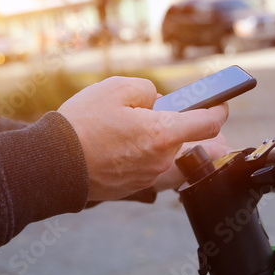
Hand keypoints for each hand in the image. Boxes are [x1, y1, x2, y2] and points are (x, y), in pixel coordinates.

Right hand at [58, 76, 228, 200]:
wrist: (54, 164)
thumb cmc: (83, 124)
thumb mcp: (116, 88)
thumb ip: (147, 90)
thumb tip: (158, 101)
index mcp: (163, 133)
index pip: (208, 123)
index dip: (219, 111)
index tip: (220, 104)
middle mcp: (161, 159)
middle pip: (186, 139)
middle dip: (179, 124)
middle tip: (161, 113)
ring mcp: (148, 176)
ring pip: (167, 153)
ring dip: (159, 139)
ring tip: (130, 128)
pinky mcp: (134, 186)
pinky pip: (150, 166)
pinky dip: (145, 154)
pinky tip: (122, 145)